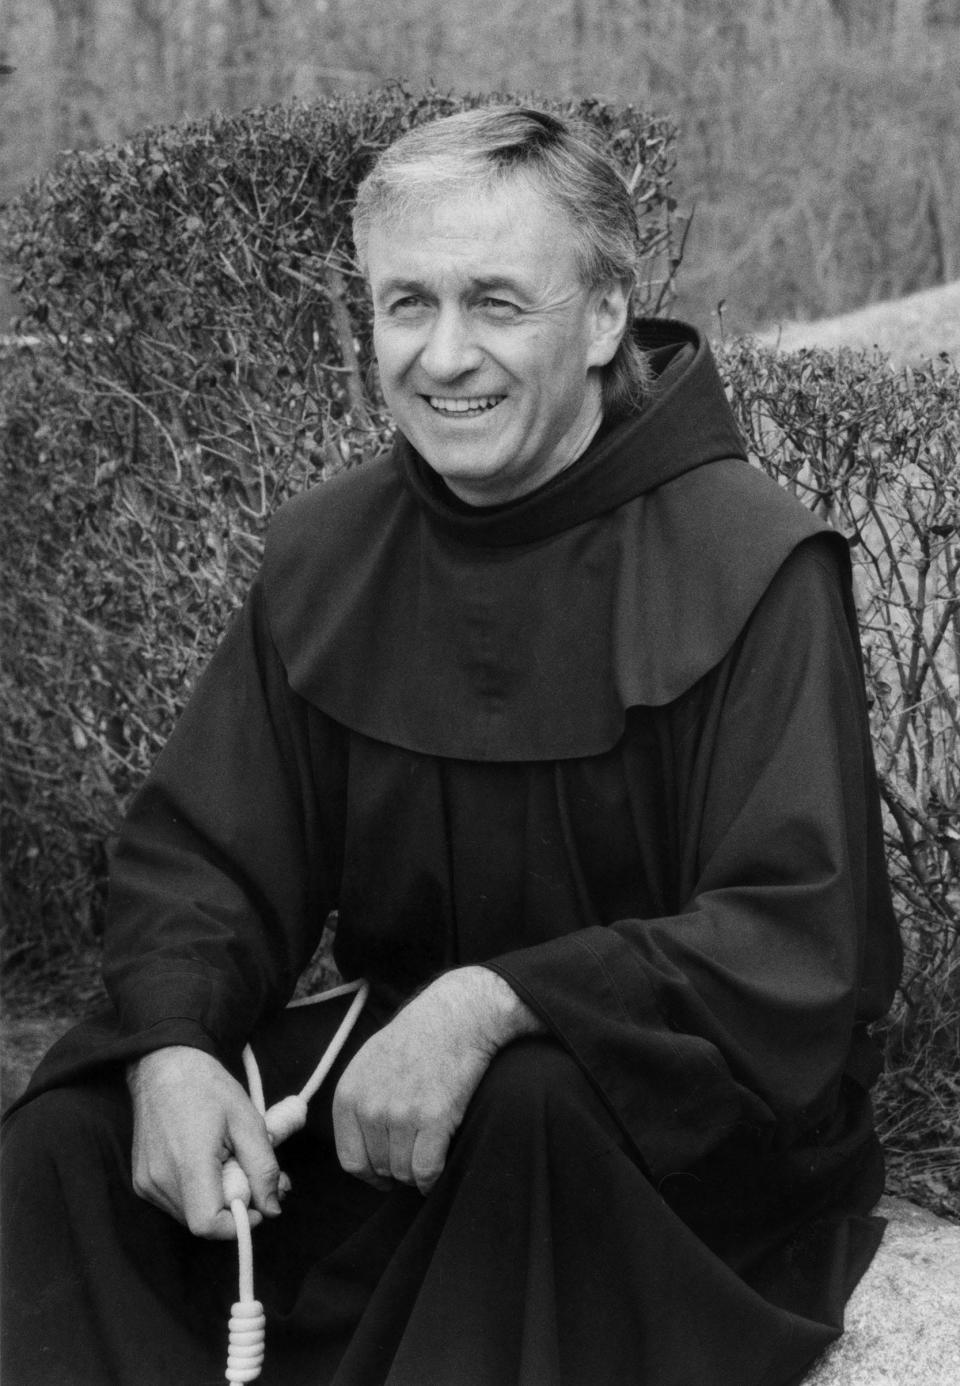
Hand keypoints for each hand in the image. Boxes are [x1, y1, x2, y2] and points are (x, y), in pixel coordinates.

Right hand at [127, 1045, 281, 1239]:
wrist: (164, 1066)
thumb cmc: (207, 1087)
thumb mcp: (248, 1120)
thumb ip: (264, 1167)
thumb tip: (272, 1208)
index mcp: (187, 1162)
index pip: (206, 1223)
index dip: (236, 1224)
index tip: (256, 1205)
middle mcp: (160, 1179)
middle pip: (202, 1221)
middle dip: (233, 1206)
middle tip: (252, 1175)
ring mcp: (146, 1183)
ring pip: (190, 1214)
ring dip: (216, 1199)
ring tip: (230, 1162)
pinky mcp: (142, 1181)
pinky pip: (176, 1202)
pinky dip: (198, 1192)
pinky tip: (208, 1163)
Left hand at [332, 967, 540, 1195]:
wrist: (455, 1018)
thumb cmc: (415, 1039)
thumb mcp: (367, 1064)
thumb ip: (358, 1105)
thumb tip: (363, 1151)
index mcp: (348, 1095)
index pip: (350, 1160)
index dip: (370, 1174)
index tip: (384, 1174)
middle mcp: (369, 1107)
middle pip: (380, 1168)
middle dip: (397, 1169)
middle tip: (413, 1155)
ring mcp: (401, 1114)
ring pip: (404, 1173)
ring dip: (416, 1172)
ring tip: (427, 1151)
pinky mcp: (434, 1119)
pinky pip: (427, 1171)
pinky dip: (433, 1179)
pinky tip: (438, 1169)